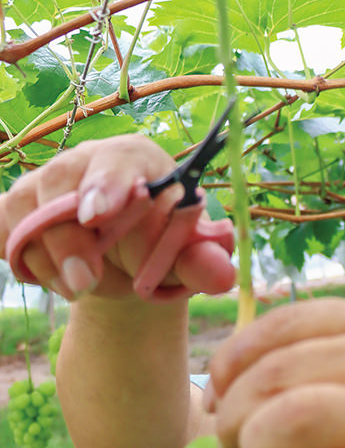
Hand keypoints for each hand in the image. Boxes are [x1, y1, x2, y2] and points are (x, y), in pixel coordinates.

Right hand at [0, 135, 229, 300]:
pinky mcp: (16, 211)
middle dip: (68, 240)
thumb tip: (221, 274)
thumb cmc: (161, 247)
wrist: (128, 263)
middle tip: (85, 284)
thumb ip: (201, 263)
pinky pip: (3, 234)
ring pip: (25, 216)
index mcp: (134, 161)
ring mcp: (44, 185)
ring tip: (83, 287)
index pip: (115, 160)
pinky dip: (26, 264)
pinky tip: (56, 278)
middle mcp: (84, 163)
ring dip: (50, 262)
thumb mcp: (186, 258)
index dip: (105, 184)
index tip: (97, 215)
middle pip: (59, 186)